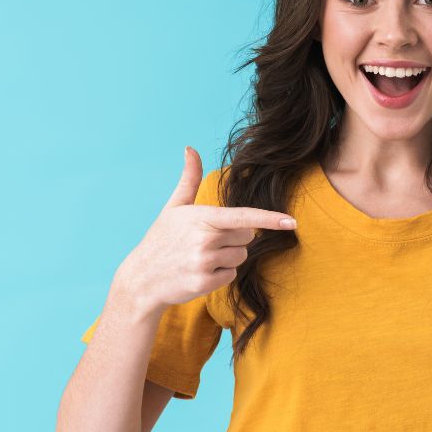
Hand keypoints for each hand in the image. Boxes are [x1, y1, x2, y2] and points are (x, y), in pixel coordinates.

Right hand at [113, 146, 296, 314]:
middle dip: (235, 238)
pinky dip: (220, 275)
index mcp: (201, 217)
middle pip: (247, 237)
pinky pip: (231, 275)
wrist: (141, 279)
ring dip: (227, 257)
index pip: (242, 217)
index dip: (269, 218)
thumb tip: (190, 149)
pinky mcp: (204, 283)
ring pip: (241, 257)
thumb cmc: (161, 239)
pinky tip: (199, 271)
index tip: (291, 222)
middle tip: (207, 241)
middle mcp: (204, 239)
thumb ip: (189, 179)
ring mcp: (204, 262)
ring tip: (200, 257)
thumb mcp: (174, 207)